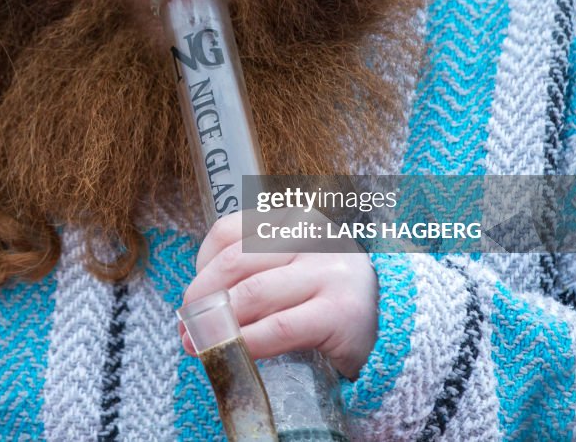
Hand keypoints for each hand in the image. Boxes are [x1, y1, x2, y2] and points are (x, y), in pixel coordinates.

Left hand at [181, 210, 378, 379]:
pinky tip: (232, 355)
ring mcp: (329, 271)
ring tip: (200, 345)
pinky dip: (246, 343)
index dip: (201, 266)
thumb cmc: (325, 298)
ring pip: (251, 293)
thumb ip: (251, 271)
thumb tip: (195, 303)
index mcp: (292, 220)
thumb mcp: (290, 269)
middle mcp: (311, 236)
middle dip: (201, 299)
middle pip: (234, 261)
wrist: (389, 327)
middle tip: (187, 328)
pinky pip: (277, 328)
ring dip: (216, 324)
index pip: (228, 230)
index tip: (191, 297)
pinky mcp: (339, 312)